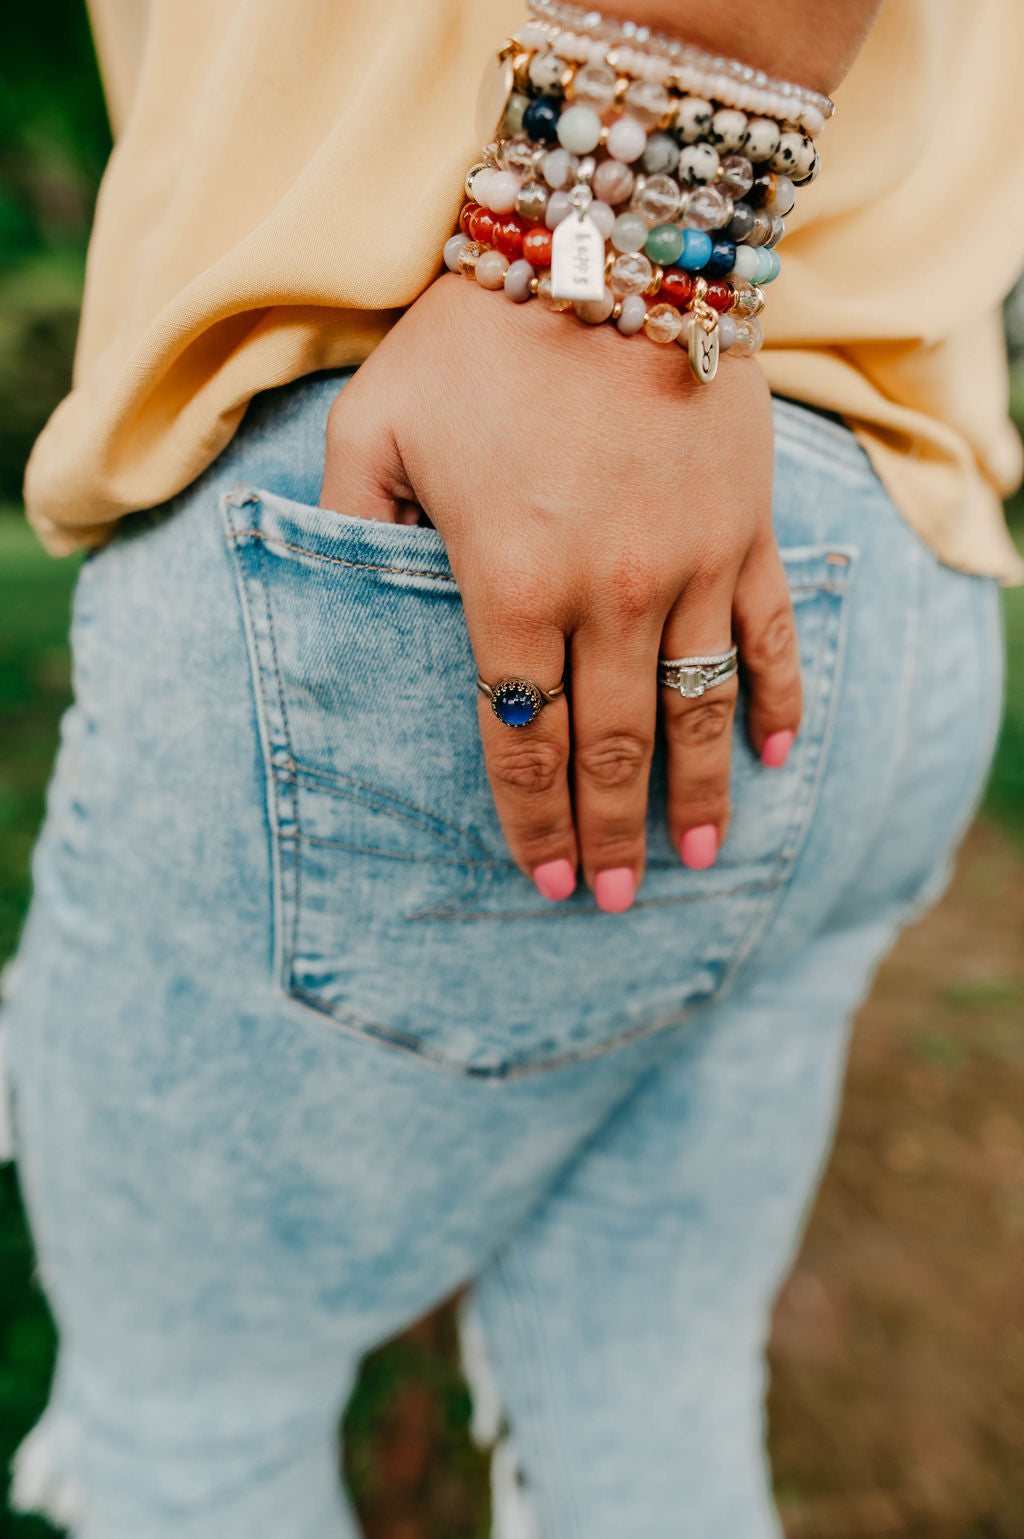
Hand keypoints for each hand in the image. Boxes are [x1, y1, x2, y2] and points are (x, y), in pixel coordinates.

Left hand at [320, 274, 800, 910]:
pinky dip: (778, 699)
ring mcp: (690, 566)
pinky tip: (780, 756)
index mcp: (507, 587)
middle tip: (617, 899)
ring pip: (695, 712)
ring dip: (698, 795)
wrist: (610, 238)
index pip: (519, 739)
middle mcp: (606, 597)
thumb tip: (338, 595)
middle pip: (609, 749)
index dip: (531, 822)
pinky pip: (771, 636)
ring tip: (703, 859)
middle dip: (610, 834)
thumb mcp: (372, 424)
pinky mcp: (747, 528)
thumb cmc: (476, 335)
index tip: (546, 881)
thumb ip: (349, 526)